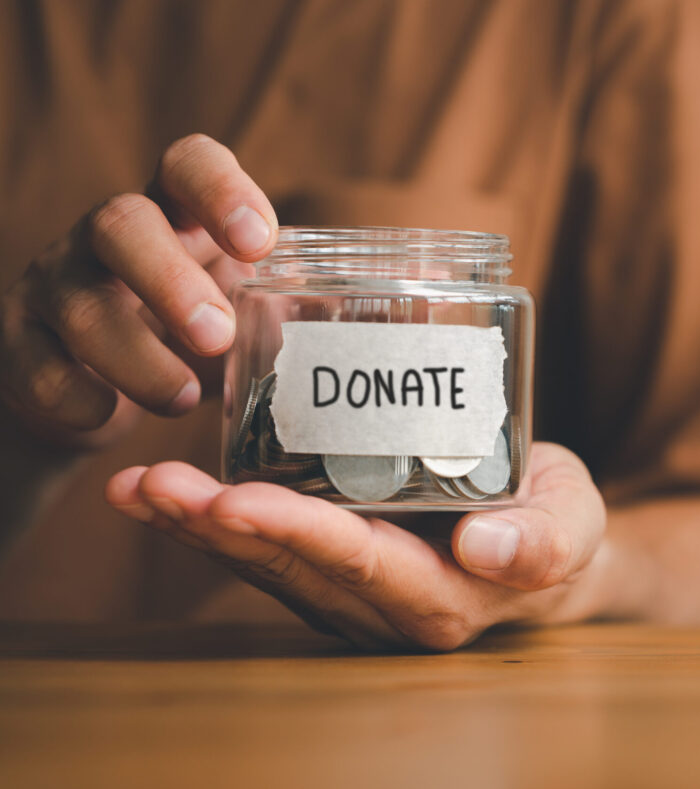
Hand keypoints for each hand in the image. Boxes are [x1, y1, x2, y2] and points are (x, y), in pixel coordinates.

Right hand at [0, 134, 277, 447]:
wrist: (98, 387)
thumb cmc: (186, 336)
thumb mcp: (236, 308)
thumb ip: (282, 305)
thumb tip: (367, 319)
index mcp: (172, 218)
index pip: (186, 165)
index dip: (221, 190)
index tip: (260, 242)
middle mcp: (107, 241)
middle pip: (120, 224)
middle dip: (172, 281)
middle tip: (216, 334)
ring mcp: (56, 288)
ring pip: (80, 305)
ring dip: (139, 357)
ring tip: (185, 398)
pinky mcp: (21, 345)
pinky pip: (37, 367)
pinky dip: (80, 396)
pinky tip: (113, 414)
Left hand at [106, 443, 606, 650]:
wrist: (539, 538)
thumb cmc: (557, 524)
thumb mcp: (573, 524)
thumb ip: (544, 540)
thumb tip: (487, 547)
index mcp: (439, 597)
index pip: (359, 564)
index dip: (297, 535)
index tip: (236, 502)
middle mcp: (380, 604)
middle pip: (291, 568)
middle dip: (220, 530)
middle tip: (156, 489)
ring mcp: (349, 588)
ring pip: (265, 563)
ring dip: (199, 528)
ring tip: (141, 491)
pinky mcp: (331, 564)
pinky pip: (267, 546)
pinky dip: (213, 522)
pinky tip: (167, 496)